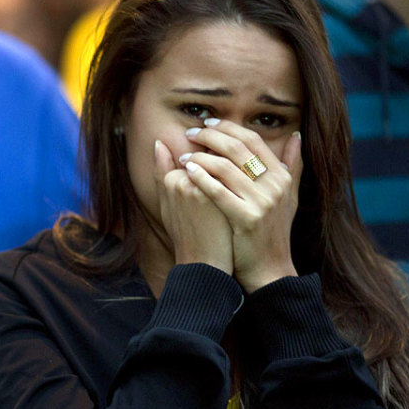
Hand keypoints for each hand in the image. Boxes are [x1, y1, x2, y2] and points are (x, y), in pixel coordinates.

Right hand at [154, 139, 232, 273]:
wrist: (203, 265)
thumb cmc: (185, 235)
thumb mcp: (166, 203)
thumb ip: (161, 170)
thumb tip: (159, 142)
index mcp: (170, 179)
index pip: (197, 153)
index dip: (212, 157)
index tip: (223, 168)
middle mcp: (184, 180)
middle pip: (212, 154)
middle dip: (226, 157)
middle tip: (236, 173)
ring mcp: (203, 189)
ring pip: (226, 163)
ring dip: (237, 167)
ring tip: (243, 181)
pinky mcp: (222, 199)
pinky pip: (236, 178)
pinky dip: (244, 178)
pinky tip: (250, 186)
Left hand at [181, 120, 301, 291]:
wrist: (269, 268)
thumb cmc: (273, 231)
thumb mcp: (289, 196)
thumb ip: (292, 165)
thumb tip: (296, 135)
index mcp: (282, 176)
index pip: (253, 140)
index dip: (228, 128)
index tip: (208, 124)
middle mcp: (275, 186)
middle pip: (237, 148)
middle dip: (209, 137)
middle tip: (191, 134)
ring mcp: (261, 202)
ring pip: (224, 167)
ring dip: (199, 157)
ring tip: (184, 156)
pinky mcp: (246, 218)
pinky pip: (217, 190)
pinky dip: (200, 177)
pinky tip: (187, 171)